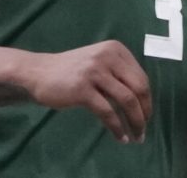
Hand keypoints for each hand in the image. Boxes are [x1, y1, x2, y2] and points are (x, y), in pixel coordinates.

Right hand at [24, 40, 151, 142]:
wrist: (38, 72)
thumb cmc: (72, 71)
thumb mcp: (99, 62)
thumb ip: (119, 74)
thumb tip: (143, 101)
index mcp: (116, 49)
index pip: (141, 77)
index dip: (147, 99)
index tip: (147, 115)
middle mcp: (108, 57)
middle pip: (138, 88)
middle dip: (145, 112)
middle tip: (144, 129)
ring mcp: (95, 72)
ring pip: (126, 100)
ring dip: (135, 122)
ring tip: (136, 136)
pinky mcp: (82, 89)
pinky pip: (107, 112)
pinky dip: (116, 127)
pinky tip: (120, 137)